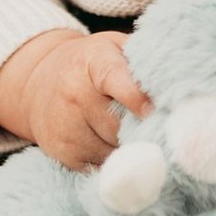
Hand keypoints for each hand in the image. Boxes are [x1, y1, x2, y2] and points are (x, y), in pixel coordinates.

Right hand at [23, 31, 153, 172]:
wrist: (37, 82)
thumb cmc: (91, 64)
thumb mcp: (114, 48)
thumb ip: (143, 60)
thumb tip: (178, 84)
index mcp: (94, 62)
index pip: (115, 79)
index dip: (136, 98)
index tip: (153, 111)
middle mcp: (75, 94)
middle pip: (122, 125)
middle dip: (144, 129)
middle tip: (159, 127)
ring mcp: (66, 126)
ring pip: (115, 150)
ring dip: (131, 149)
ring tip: (134, 134)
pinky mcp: (63, 152)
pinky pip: (102, 167)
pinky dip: (115, 162)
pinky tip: (113, 145)